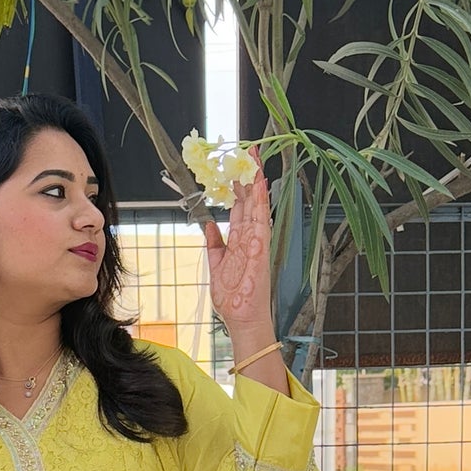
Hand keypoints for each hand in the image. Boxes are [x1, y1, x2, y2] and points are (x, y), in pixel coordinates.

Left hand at [201, 146, 274, 347]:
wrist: (241, 318)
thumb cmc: (233, 298)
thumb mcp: (216, 266)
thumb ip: (213, 244)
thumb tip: (208, 225)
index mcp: (240, 241)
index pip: (240, 208)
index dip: (238, 187)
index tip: (235, 168)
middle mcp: (251, 237)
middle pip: (250, 200)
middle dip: (249, 176)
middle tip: (248, 152)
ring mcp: (257, 241)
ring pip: (258, 205)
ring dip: (256, 182)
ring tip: (254, 159)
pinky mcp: (261, 248)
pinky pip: (262, 220)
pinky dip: (261, 202)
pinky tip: (260, 185)